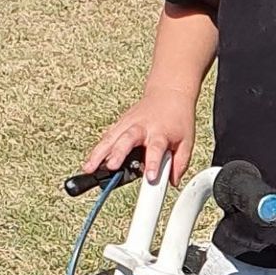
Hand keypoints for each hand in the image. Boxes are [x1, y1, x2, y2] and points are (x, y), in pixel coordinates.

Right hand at [79, 96, 195, 183]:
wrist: (170, 92)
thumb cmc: (178, 118)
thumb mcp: (186, 140)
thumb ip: (180, 163)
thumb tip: (173, 182)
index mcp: (161, 132)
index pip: (156, 148)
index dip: (152, 163)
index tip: (150, 177)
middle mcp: (142, 127)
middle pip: (127, 139)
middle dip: (118, 153)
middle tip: (111, 167)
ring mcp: (129, 124)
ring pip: (111, 137)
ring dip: (99, 153)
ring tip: (89, 168)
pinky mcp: (121, 123)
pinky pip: (107, 137)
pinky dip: (98, 149)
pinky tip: (90, 162)